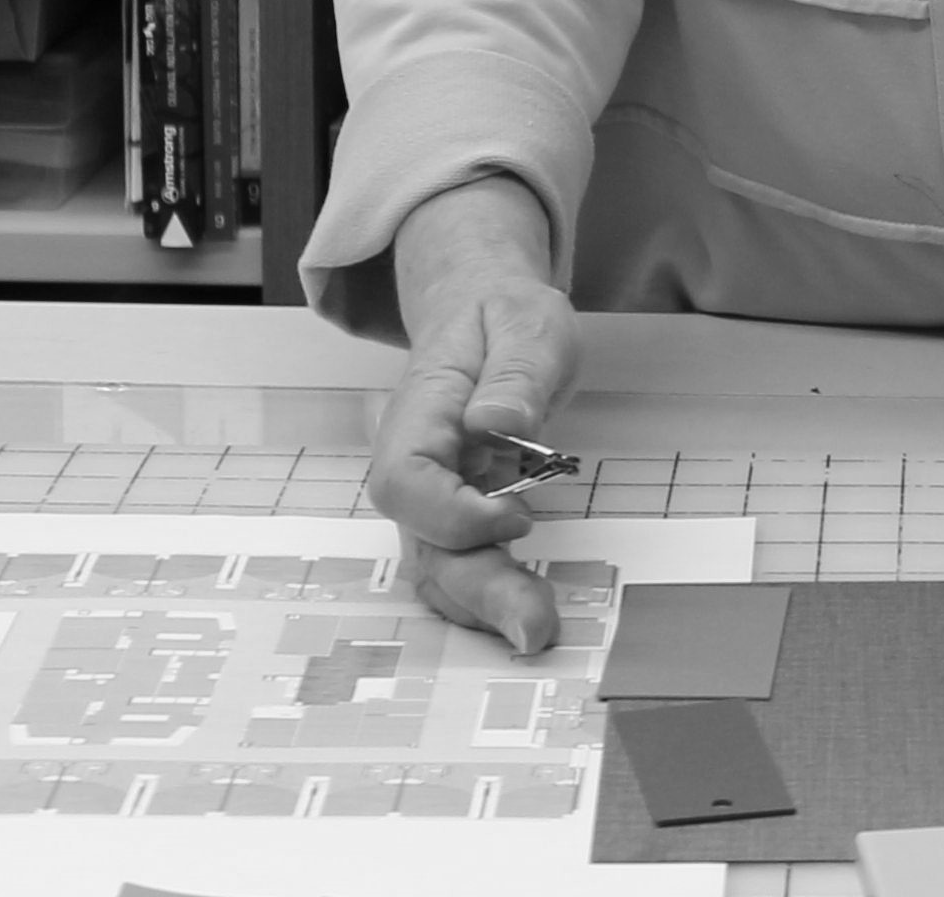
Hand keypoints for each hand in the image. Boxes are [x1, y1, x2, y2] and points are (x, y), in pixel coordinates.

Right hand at [360, 174, 578, 657]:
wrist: (483, 311)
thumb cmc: (503, 315)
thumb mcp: (526, 321)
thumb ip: (516, 372)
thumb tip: (498, 424)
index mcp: (421, 414)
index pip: (405, 483)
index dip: (452, 514)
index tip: (519, 513)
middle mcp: (416, 466)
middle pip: (423, 545)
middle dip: (477, 592)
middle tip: (536, 628)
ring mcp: (435, 497)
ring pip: (440, 569)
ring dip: (485, 607)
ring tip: (538, 631)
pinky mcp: (460, 515)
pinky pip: (463, 566)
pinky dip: (490, 597)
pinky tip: (529, 614)